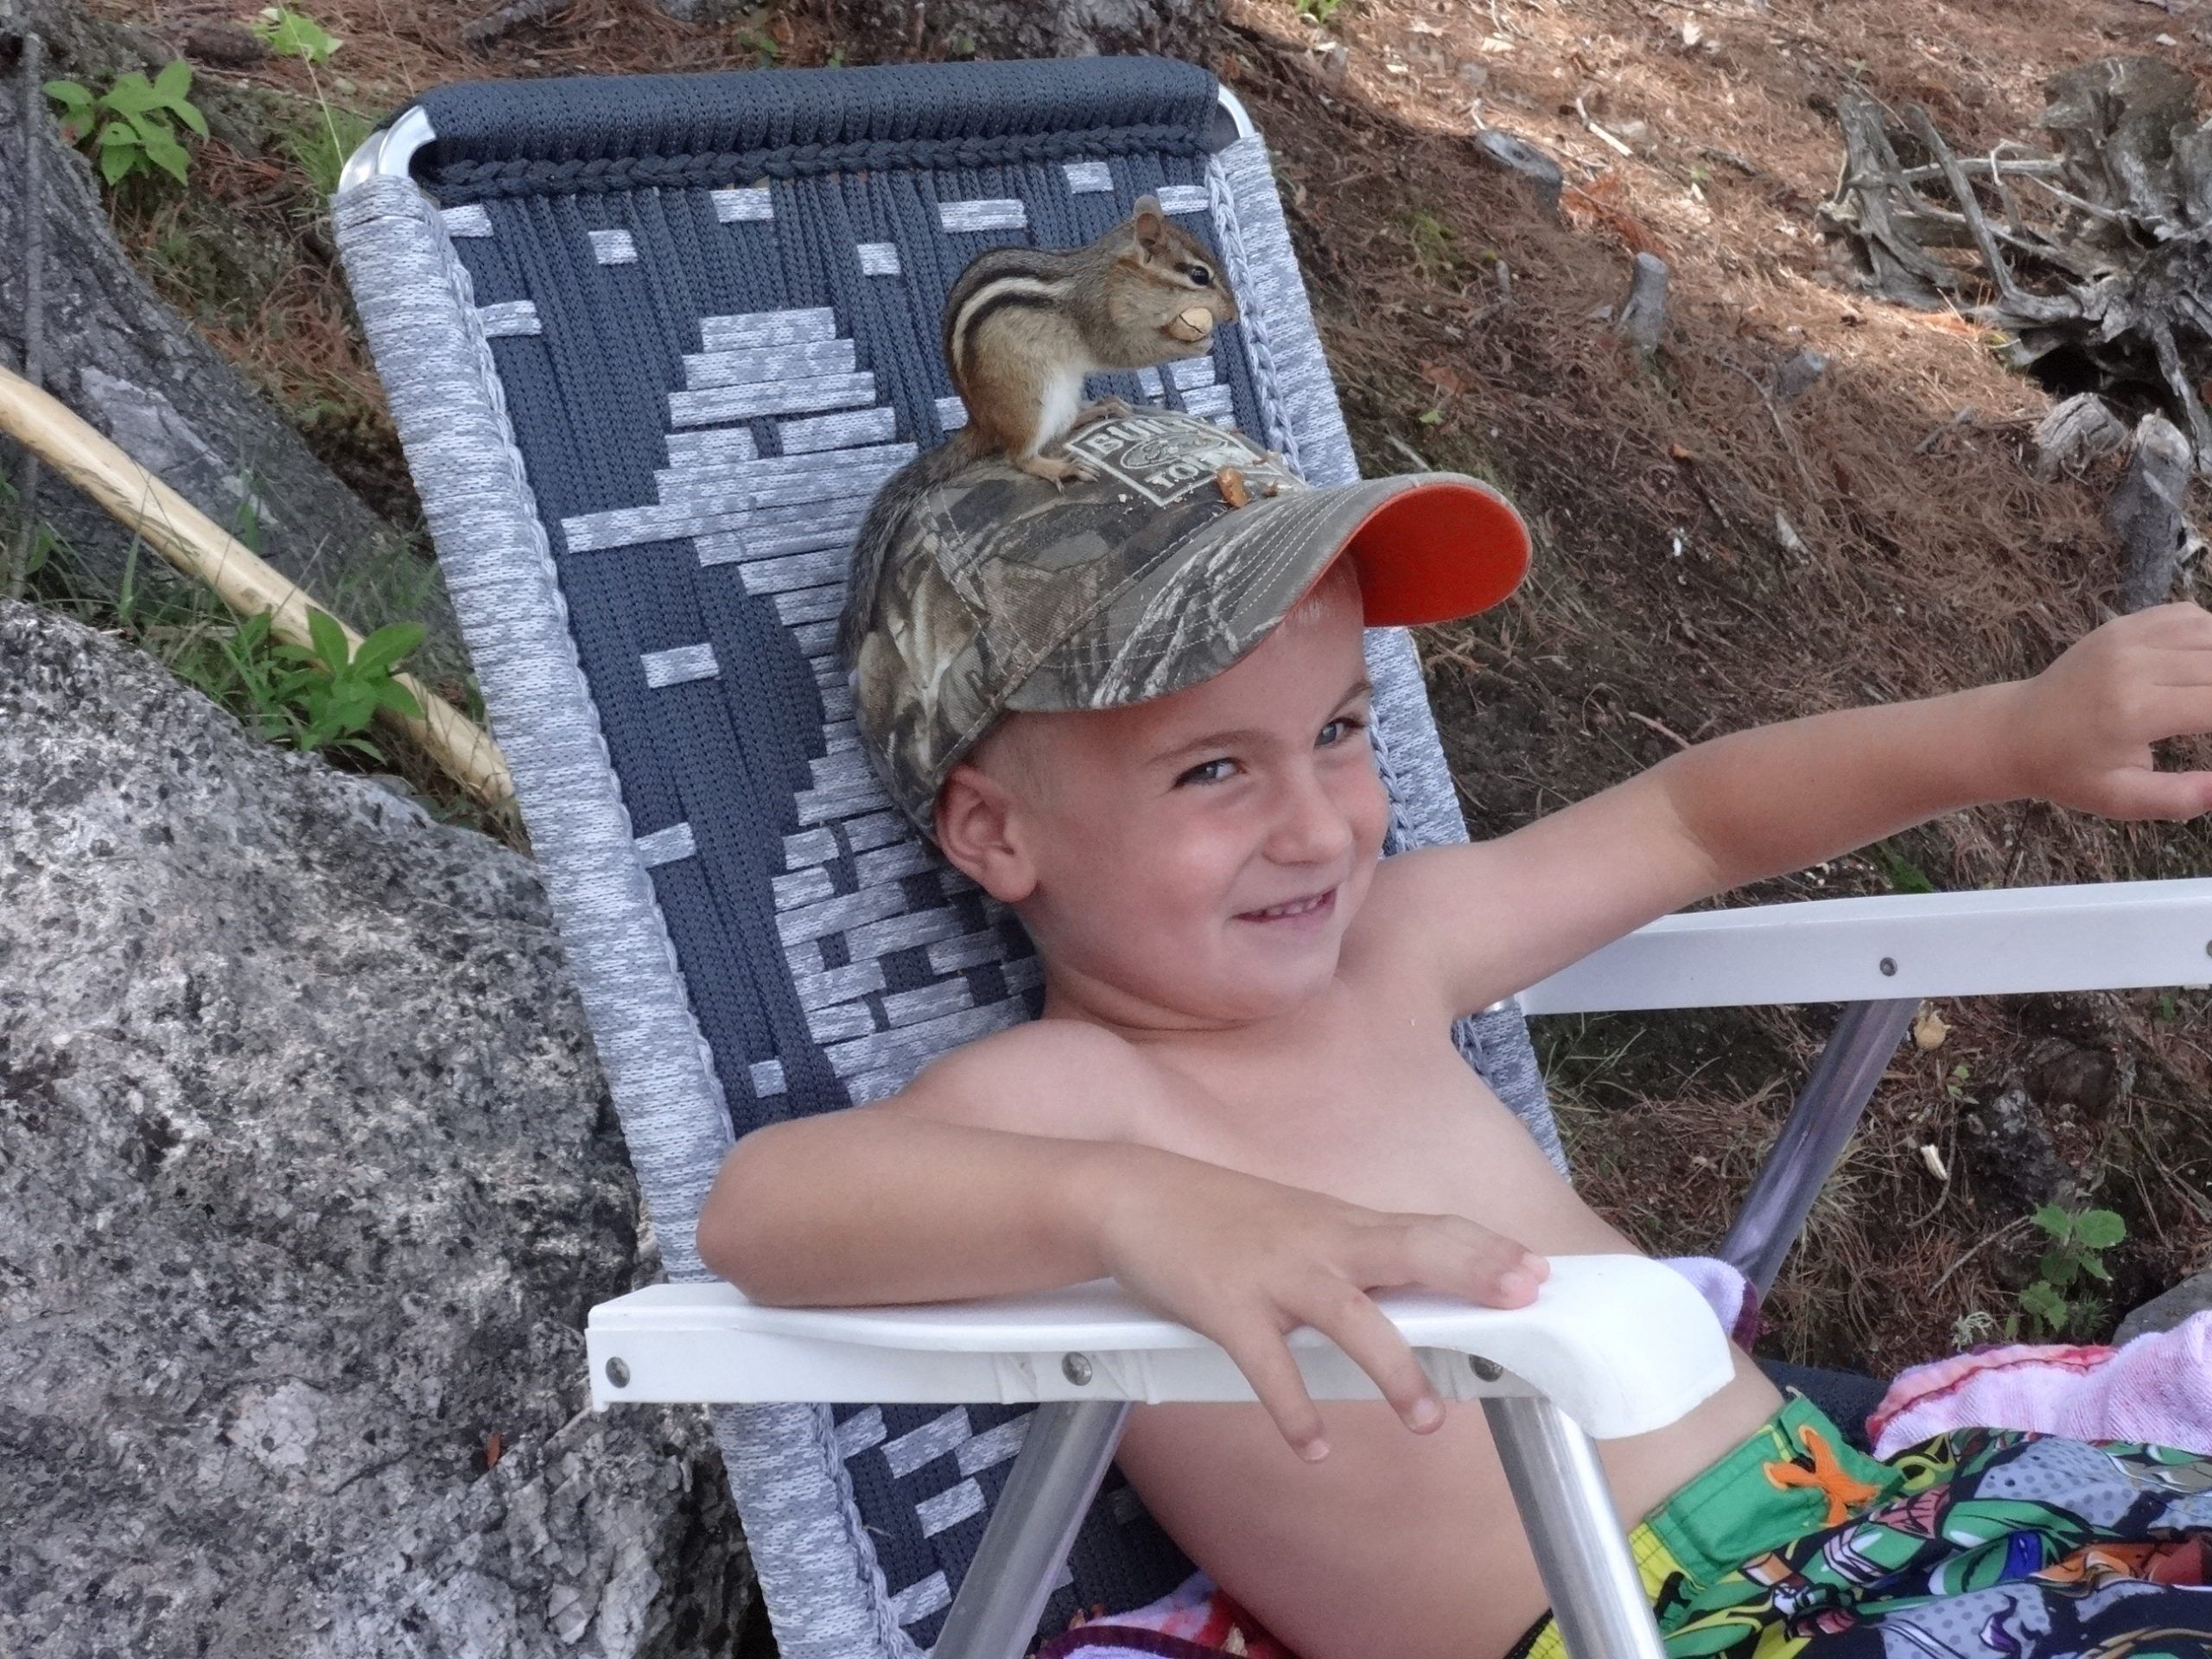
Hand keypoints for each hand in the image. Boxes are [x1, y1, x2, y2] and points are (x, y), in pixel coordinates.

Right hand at [1093, 1152, 1546, 1460]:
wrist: (1133, 1195)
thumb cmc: (1222, 1217)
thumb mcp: (1298, 1226)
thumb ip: (1353, 1257)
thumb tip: (1415, 1295)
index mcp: (1341, 1224)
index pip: (1428, 1229)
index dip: (1484, 1249)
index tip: (1537, 1271)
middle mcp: (1319, 1243)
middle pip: (1410, 1251)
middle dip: (1469, 1273)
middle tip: (1521, 1300)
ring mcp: (1274, 1274)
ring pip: (1350, 1317)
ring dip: (1393, 1369)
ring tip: (1428, 1420)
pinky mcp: (1227, 1307)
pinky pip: (1268, 1367)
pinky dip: (1294, 1410)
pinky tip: (1314, 1445)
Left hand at [2004, 601, 2211, 820]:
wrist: (2014, 732)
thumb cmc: (2068, 772)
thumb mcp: (2121, 799)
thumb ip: (2180, 798)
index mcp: (2136, 711)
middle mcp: (2135, 665)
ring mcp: (2127, 638)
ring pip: (2210, 633)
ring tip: (2210, 696)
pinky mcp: (2122, 625)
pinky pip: (2188, 616)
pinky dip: (2211, 636)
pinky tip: (2207, 665)